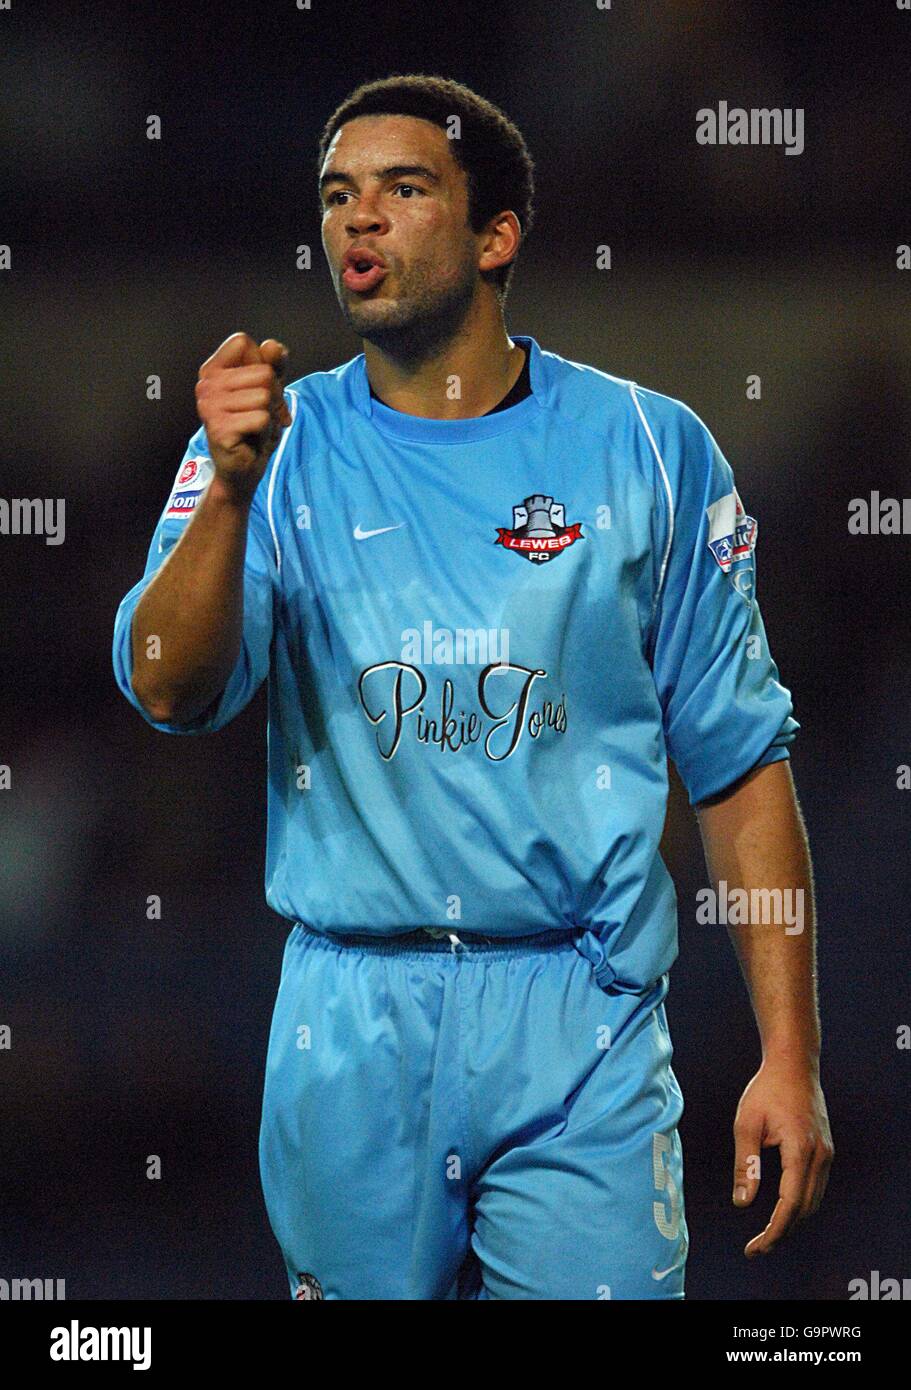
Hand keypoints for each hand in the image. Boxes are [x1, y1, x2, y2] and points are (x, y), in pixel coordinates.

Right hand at [195, 332, 291, 499]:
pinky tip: (252, 439)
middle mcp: (206, 385)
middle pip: (263, 372)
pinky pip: (262, 418)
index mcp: (212, 371)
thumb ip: (273, 366)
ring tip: (255, 427)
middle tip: (260, 416)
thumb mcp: (269, 391)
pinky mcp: (219, 428)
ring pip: (265, 396)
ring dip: (270, 415)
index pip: (243, 342)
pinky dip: (266, 430)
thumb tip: (273, 345)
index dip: (262, 364)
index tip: (258, 389)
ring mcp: (210, 406)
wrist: (243, 468)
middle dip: (273, 397)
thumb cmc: (253, 428)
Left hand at [732, 1056, 832, 1256]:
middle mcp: (820, 1156)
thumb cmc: (766, 1090)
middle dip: (781, 1233)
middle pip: (804, 1210)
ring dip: (791, 1222)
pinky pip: (815, 1188)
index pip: (789, 1205)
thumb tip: (742, 1203)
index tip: (755, 1248)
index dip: (773, 1231)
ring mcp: (826, 1154)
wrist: (794, 1065)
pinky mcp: (826, 1151)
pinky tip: (781, 1210)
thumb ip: (746, 1164)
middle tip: (755, 1248)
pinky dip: (800, 1205)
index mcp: (800, 1150)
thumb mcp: (746, 1124)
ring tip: (765, 1235)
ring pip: (813, 1202)